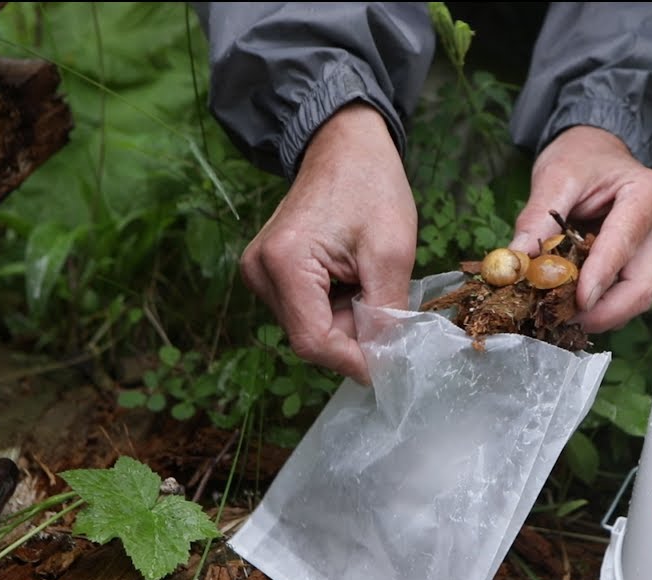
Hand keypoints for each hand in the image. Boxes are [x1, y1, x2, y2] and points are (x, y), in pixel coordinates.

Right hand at [240, 103, 416, 384]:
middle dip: (354, 336)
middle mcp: (260, 271)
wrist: (345, 145)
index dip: (355, 360)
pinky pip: (305, 310)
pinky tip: (351, 278)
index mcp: (283, 262)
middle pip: (309, 338)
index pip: (314, 341)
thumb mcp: (391, 252)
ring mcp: (259, 272)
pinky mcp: (268, 271)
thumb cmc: (370, 185)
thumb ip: (386, 313)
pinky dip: (336, 307)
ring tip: (368, 281)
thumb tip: (387, 362)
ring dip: (346, 321)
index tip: (391, 363)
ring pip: (308, 327)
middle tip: (388, 307)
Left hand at [509, 126, 651, 331]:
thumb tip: (515, 263)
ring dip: (598, 315)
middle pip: (640, 286)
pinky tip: (570, 307)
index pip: (624, 244)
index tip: (576, 302)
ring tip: (559, 314)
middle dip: (601, 312)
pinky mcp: (644, 268)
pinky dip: (599, 310)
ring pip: (636, 300)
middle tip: (560, 319)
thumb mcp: (555, 177)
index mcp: (648, 195)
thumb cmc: (580, 159)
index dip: (599, 278)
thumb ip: (537, 219)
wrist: (596, 154)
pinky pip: (625, 299)